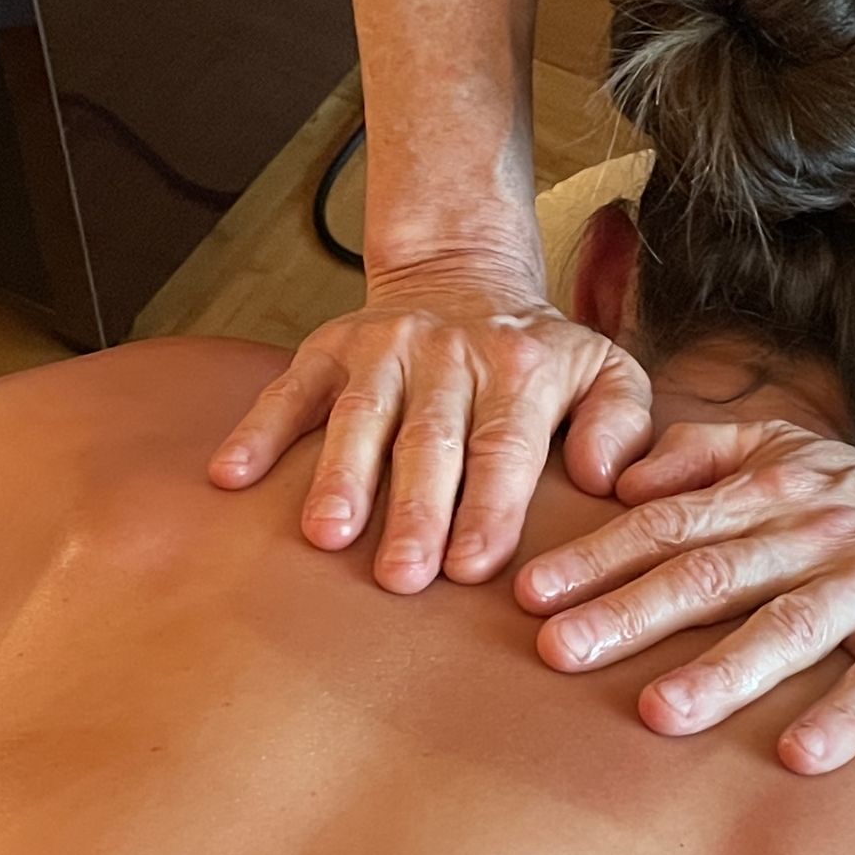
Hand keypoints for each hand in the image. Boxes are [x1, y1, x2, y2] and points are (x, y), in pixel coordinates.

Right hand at [211, 269, 652, 592]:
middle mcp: (447, 355)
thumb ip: (623, 422)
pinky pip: (287, 389)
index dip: (489, 506)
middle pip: (428, 441)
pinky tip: (231, 476)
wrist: (462, 276)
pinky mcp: (326, 348)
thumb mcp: (606, 371)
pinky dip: (257, 431)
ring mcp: (381, 350)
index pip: (503, 446)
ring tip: (325, 535)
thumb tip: (603, 478)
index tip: (472, 566)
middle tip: (401, 577)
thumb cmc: (537, 358)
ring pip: (357, 416)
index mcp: (519, 370)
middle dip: (414, 510)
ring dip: (338, 476)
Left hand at [512, 420, 854, 773]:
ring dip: (724, 672)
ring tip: (660, 711)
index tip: (530, 592)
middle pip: (711, 574)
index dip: (596, 557)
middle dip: (629, 612)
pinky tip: (800, 756)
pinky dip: (846, 716)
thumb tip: (623, 478)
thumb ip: (703, 454)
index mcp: (771, 491)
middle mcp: (816, 532)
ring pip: (792, 626)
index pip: (668, 523)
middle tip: (558, 650)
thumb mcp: (787, 451)